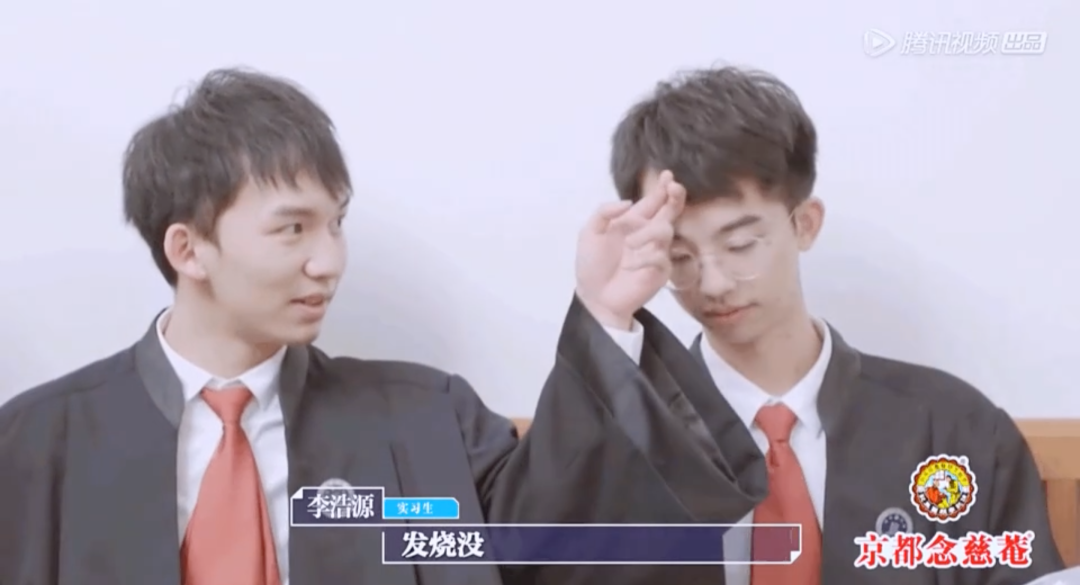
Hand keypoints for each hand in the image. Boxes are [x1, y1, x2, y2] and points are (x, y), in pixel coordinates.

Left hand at [574, 170, 685, 329]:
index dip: (661, 189)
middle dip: (674, 198)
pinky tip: (630, 266)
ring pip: (665, 230)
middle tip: (674, 188)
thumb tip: (629, 202)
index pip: (652, 202)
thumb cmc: (591, 265)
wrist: (595, 297)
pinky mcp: (660, 271)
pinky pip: (661, 257)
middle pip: (669, 211)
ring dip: (647, 233)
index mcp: (632, 222)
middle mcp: (647, 233)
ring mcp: (656, 251)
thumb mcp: (589, 233)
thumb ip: (604, 213)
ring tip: (629, 245)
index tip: (667, 175)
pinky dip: (644, 258)